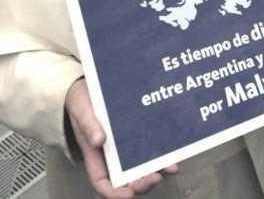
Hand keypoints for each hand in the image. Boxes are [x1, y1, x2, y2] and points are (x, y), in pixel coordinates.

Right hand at [65, 79, 177, 197]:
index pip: (102, 183)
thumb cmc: (82, 101)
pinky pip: (149, 147)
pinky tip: (172, 151)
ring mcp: (125, 145)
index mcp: (94, 155)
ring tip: (170, 167)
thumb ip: (88, 125)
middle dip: (141, 183)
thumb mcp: (81, 111)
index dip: (115, 193)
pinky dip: (161, 152)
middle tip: (155, 178)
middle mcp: (111, 154)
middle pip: (126, 179)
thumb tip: (98, 141)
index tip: (128, 194)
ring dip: (156, 170)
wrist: (89, 84)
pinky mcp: (137, 132)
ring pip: (141, 166)